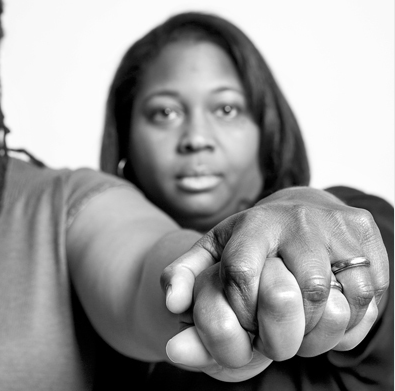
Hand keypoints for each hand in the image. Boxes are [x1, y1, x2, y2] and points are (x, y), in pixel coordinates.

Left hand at [161, 187, 388, 376]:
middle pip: (304, 290)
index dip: (242, 311)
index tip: (244, 327)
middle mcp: (299, 219)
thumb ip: (182, 276)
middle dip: (291, 326)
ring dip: (324, 327)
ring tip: (305, 331)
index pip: (244, 272)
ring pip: (343, 296)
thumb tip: (172, 306)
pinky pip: (371, 293)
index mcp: (254, 223)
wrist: (298, 207)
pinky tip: (330, 319)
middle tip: (280, 338)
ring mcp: (338, 226)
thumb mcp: (211, 251)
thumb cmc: (250, 239)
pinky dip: (353, 319)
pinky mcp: (367, 235)